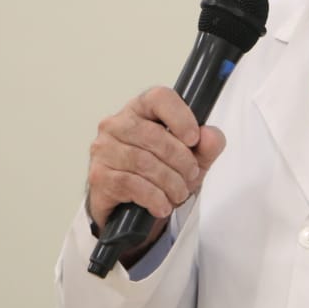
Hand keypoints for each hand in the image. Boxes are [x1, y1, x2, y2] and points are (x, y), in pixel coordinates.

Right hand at [85, 86, 226, 249]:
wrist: (134, 209)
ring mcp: (104, 149)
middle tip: (191, 175)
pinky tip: (162, 204)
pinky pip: (131, 184)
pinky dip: (154, 197)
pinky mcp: (98, 175)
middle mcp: (117, 124)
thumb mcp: (193, 160)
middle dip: (180, 160)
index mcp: (141, 109)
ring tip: (178, 193)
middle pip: (153, 135)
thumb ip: (207, 146)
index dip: (180, 117)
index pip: (159, 98)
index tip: (194, 139)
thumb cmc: (161, 174)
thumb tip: (210, 135)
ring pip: (143, 162)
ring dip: (169, 182)